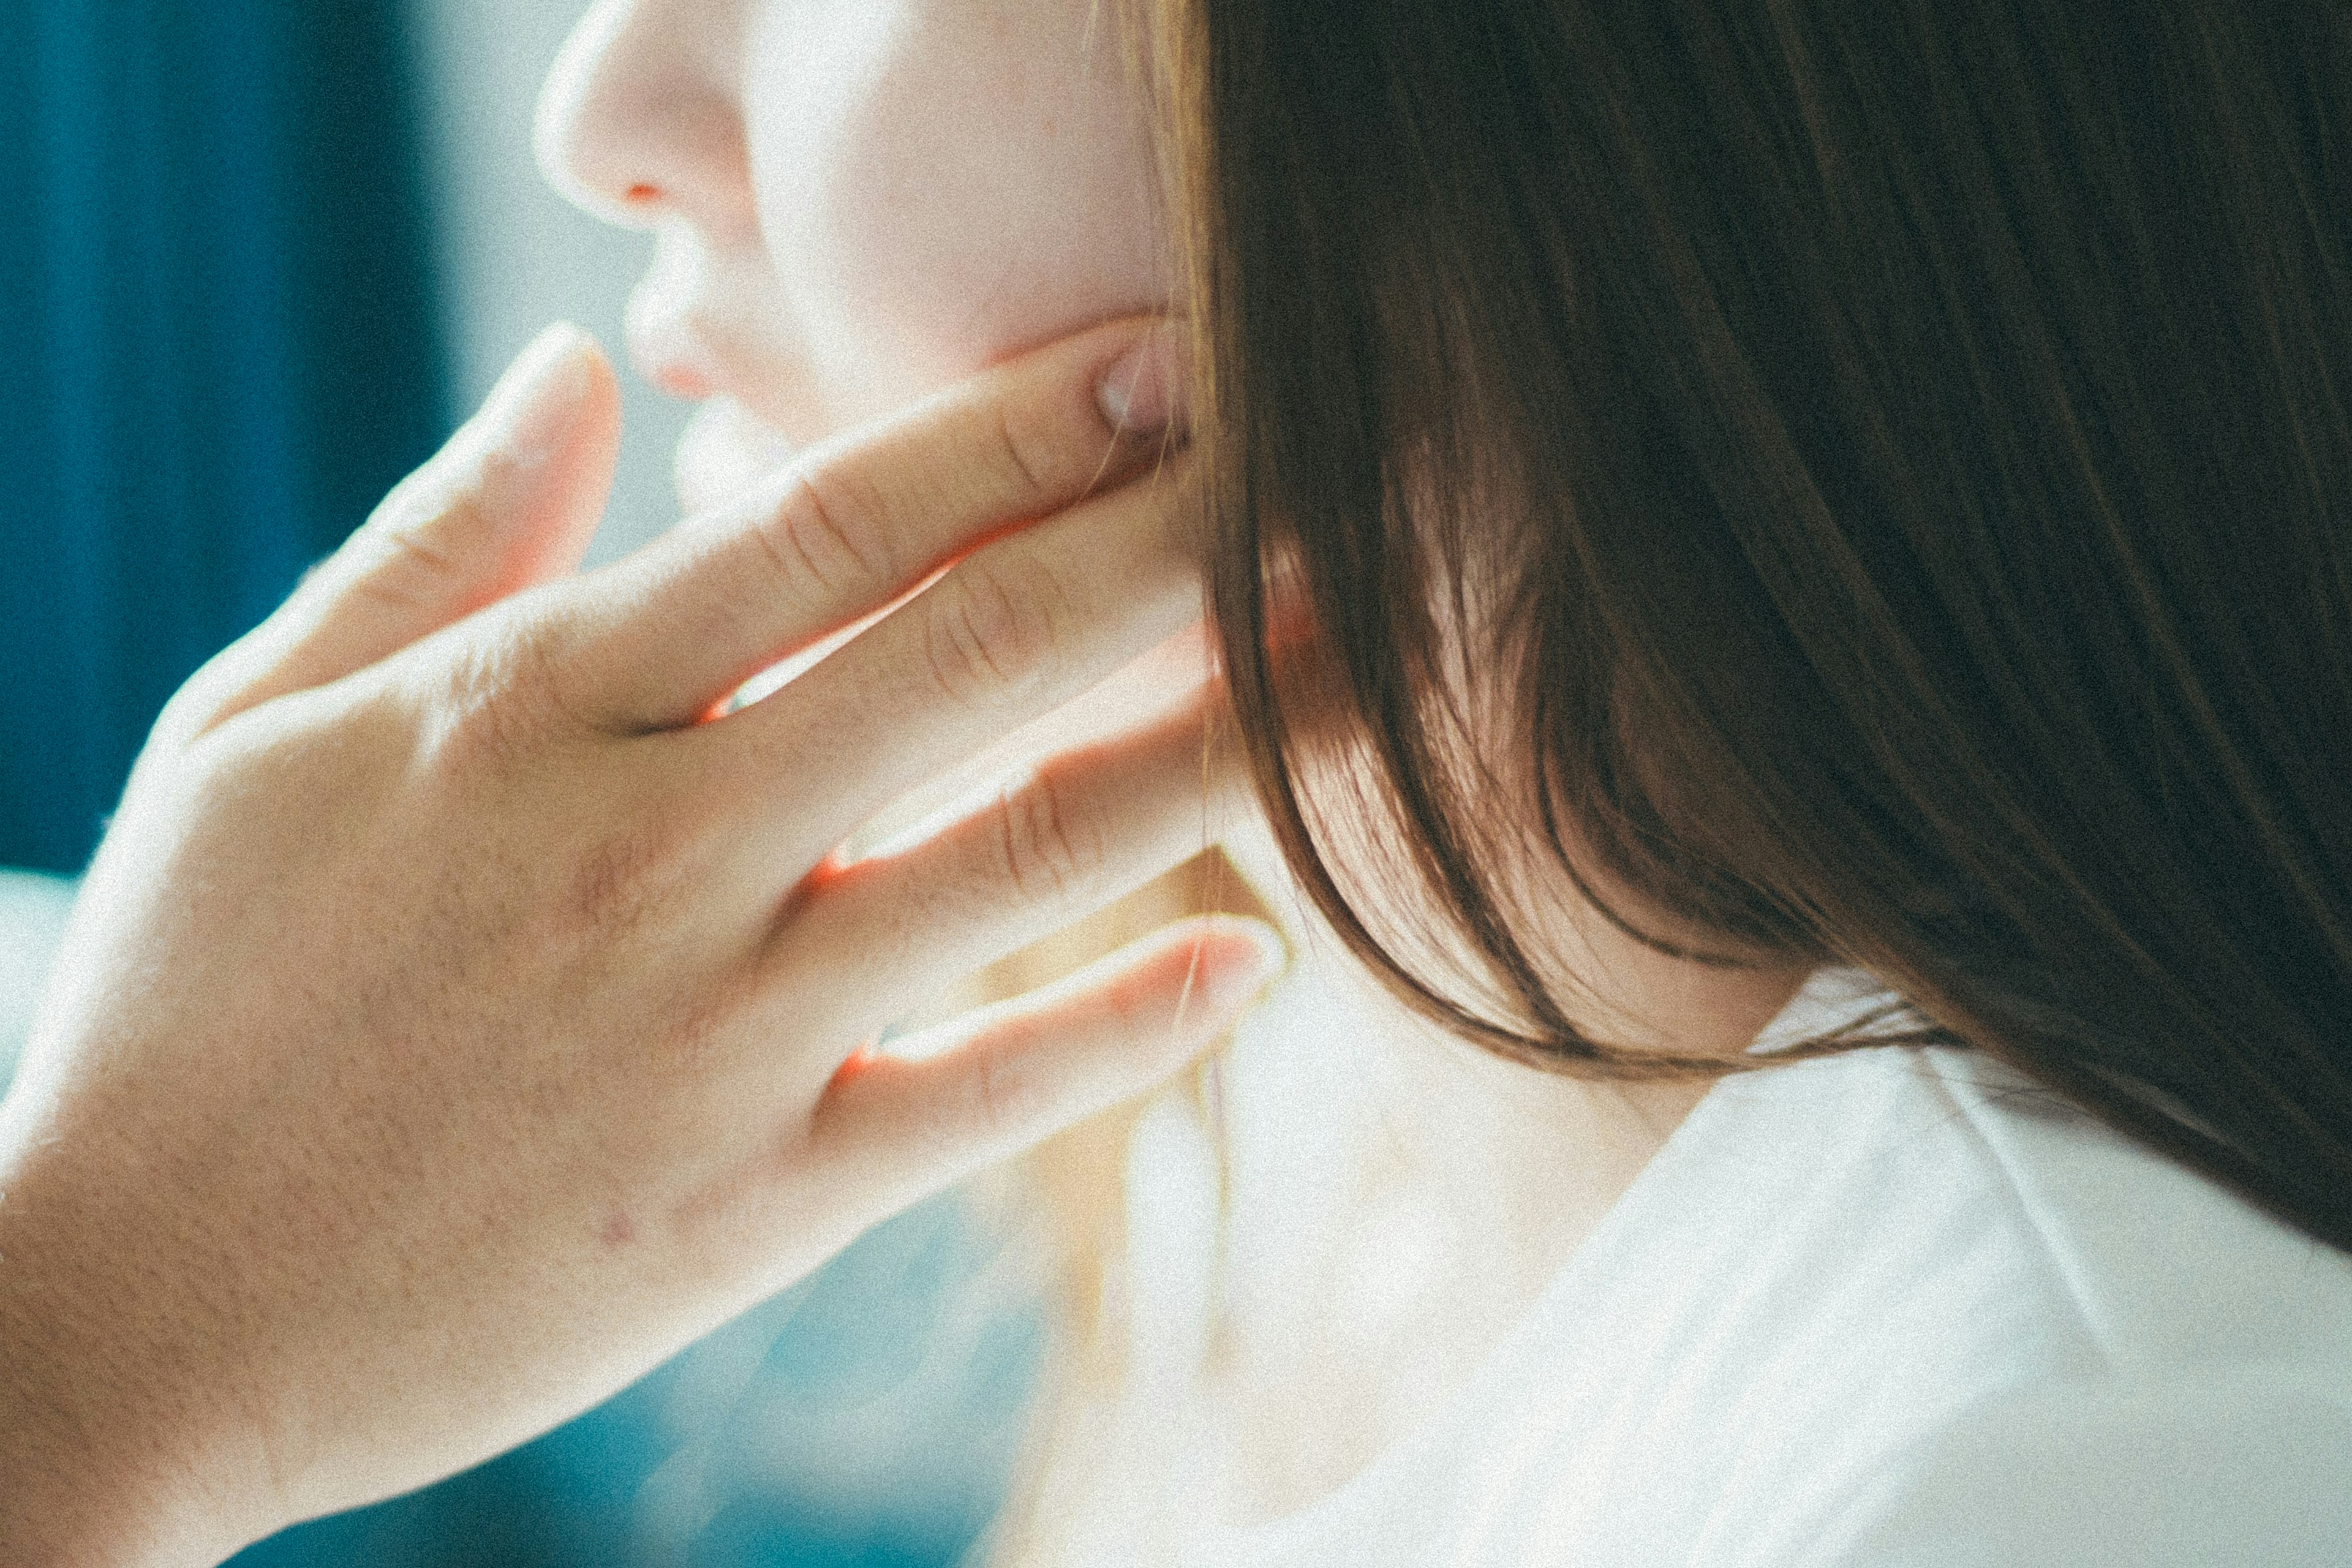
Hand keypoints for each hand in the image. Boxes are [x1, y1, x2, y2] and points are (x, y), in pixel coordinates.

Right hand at [0, 320, 1277, 1566]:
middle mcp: (651, 845)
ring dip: (1218, 751)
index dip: (1019, 431)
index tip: (1161, 367)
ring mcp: (716, 1027)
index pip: (829, 524)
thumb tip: (580, 371)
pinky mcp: (751, 1196)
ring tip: (1364, 672)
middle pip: (967, 655)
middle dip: (1167, 548)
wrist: (118, 1308)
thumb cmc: (187, 993)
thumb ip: (443, 538)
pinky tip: (1257, 955)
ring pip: (1020, 856)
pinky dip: (1128, 1027)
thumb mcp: (260, 722)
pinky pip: (982, 1095)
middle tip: (1322, 470)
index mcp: (535, 706)